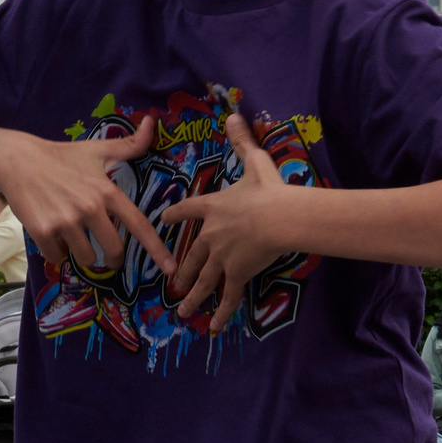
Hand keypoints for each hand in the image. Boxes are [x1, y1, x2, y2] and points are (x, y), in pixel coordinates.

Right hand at [0, 118, 173, 281]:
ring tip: (71, 233)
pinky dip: (56, 251)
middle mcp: (89, 208)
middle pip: (113, 251)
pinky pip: (57, 257)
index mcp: (107, 192)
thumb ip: (129, 145)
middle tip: (107, 254)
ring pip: (85, 258)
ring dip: (80, 253)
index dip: (157, 249)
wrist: (18, 160)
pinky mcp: (43, 231)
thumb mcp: (97, 150)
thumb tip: (152, 122)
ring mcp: (66, 221)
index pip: (138, 225)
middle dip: (112, 258)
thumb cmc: (62, 156)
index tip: (170, 269)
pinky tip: (51, 233)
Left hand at [160, 114, 308, 327]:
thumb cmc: (268, 190)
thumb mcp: (254, 163)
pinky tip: (213, 328)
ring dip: (193, 297)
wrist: (279, 217)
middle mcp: (211, 235)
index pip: (186, 211)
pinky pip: (228, 297)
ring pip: (203, 280)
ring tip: (182, 312)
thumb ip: (242, 142)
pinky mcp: (237, 274)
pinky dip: (222, 314)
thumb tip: (234, 114)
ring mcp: (222, 257)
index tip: (163, 221)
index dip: (174, 216)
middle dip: (183, 271)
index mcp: (212, 208)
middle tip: (174, 285)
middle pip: (192, 255)